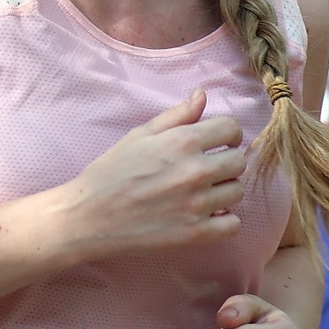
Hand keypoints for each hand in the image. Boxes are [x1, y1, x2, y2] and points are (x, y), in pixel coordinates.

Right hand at [55, 91, 246, 261]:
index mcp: (182, 141)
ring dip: (224, 191)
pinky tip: (207, 216)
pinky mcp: (195, 234)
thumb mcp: (139, 135)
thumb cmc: (111, 173)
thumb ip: (176, 115)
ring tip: (203, 193)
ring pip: (237, 192)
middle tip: (207, 170)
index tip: (219, 144)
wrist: (89, 217)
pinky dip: (225, 221)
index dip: (227, 134)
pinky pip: (233, 224)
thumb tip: (202, 95)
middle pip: (239, 162)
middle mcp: (195, 171)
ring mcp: (197, 204)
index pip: (232, 129)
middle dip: (226, 162)